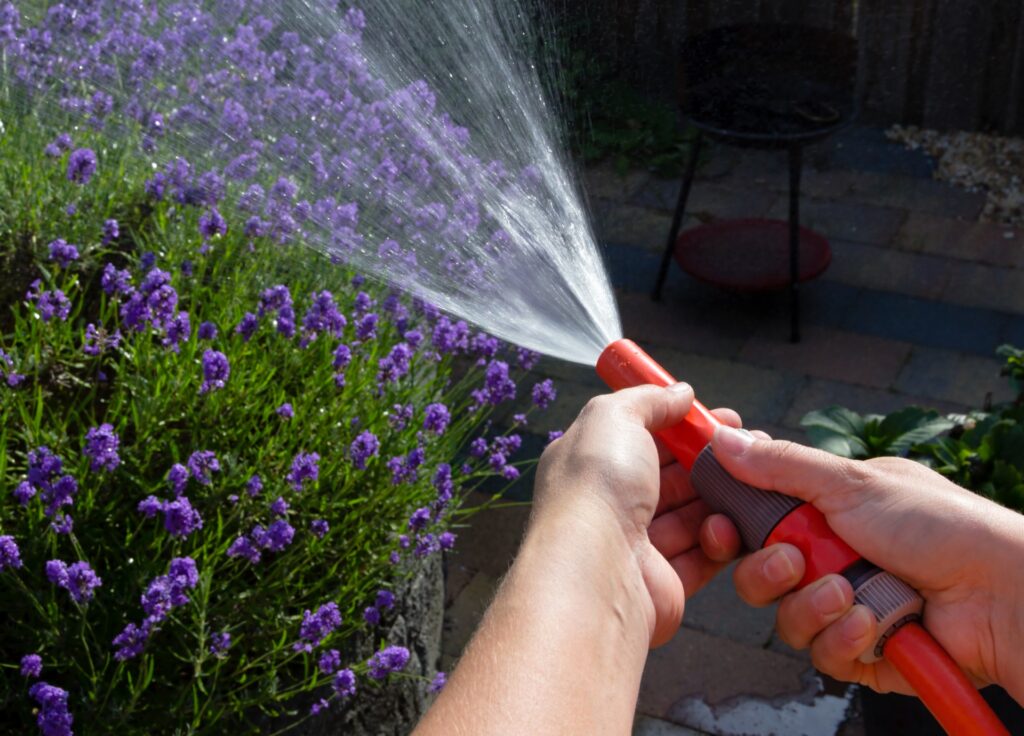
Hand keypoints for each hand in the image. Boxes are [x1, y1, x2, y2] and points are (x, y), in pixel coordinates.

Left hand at [532, 384, 742, 646]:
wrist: (596, 572)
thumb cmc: (596, 488)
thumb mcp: (614, 419)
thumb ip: (648, 400)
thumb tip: (680, 392)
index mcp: (589, 464)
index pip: (641, 437)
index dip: (681, 425)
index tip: (721, 418)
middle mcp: (608, 504)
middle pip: (671, 477)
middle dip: (711, 461)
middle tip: (752, 449)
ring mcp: (635, 546)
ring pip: (690, 516)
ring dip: (723, 499)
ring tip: (756, 484)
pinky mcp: (662, 582)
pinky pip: (701, 556)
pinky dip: (722, 540)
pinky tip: (743, 522)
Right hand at [700, 427, 1023, 702]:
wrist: (999, 591)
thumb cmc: (938, 525)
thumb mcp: (851, 483)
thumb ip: (781, 466)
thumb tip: (723, 439)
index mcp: (828, 512)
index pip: (759, 520)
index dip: (734, 528)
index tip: (722, 527)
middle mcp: (833, 558)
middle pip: (760, 573)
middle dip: (770, 571)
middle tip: (794, 561)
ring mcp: (846, 606)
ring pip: (786, 617)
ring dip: (812, 605)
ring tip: (849, 593)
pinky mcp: (862, 651)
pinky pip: (822, 653)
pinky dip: (843, 638)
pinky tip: (872, 623)